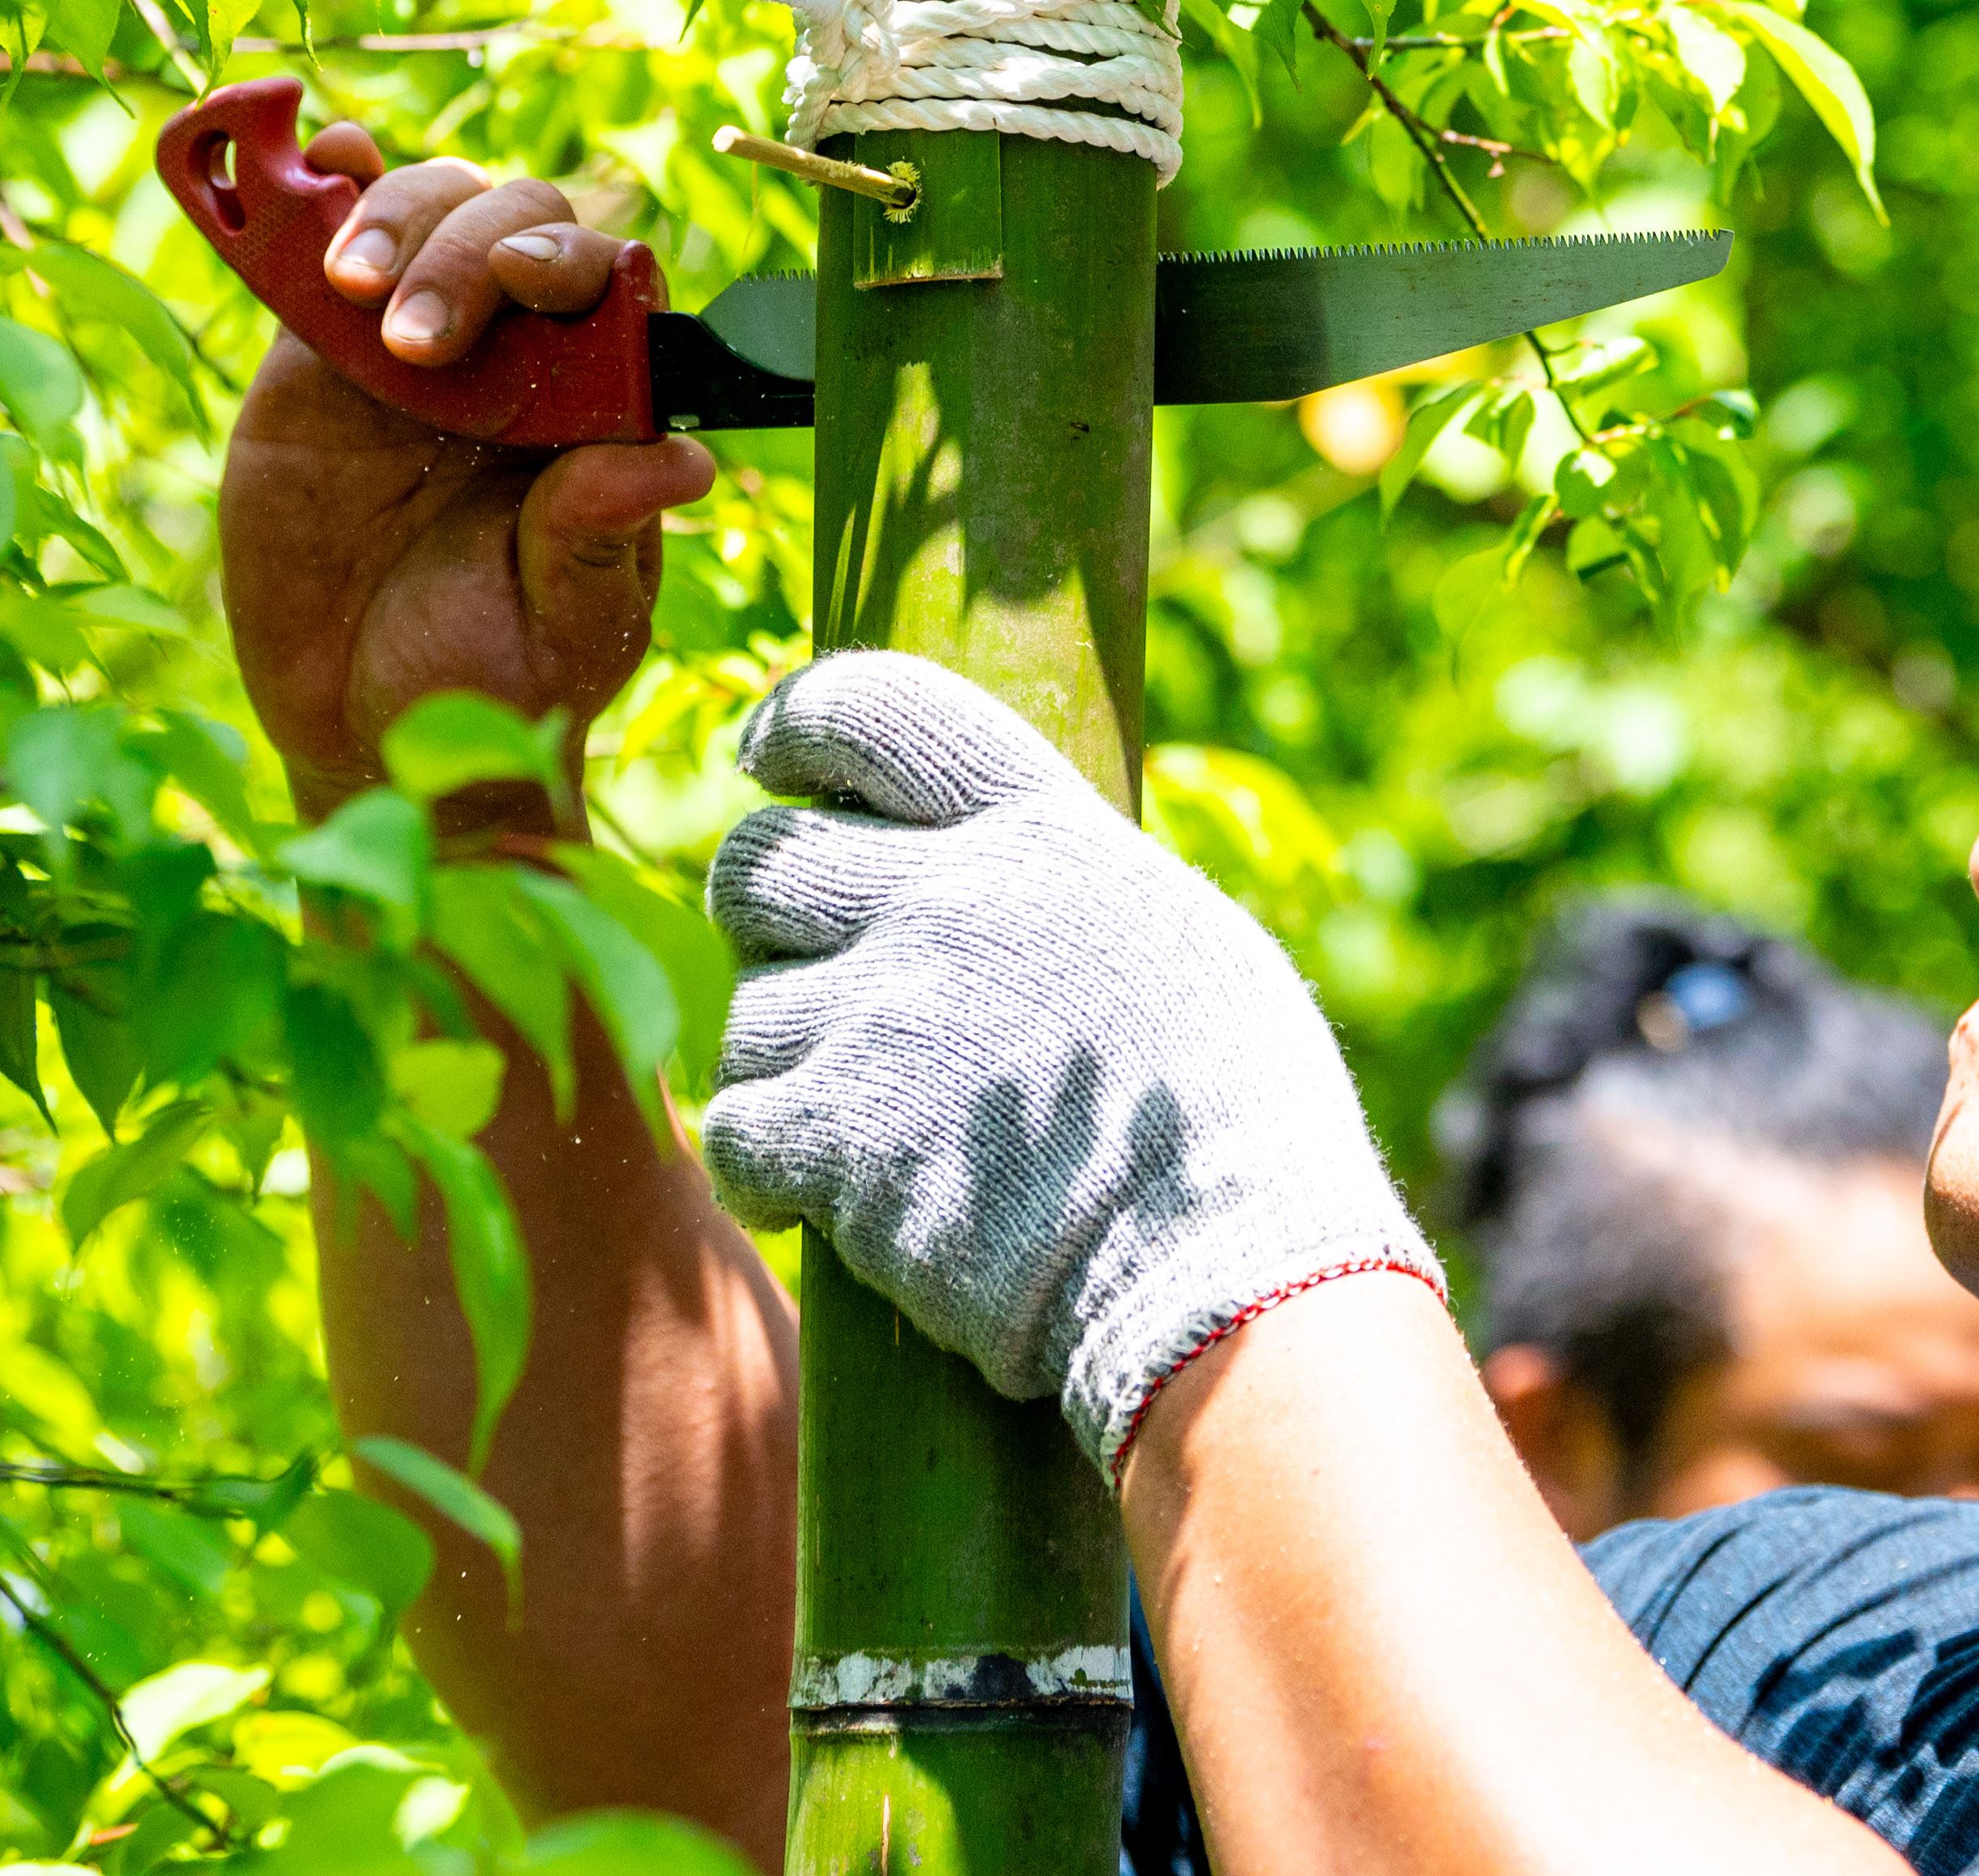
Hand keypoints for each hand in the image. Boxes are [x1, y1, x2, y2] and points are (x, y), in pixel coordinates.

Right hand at [216, 118, 715, 829]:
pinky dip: (329, 186)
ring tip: (352, 289)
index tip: (525, 280)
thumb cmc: (493, 677)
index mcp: (602, 407)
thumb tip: (681, 462)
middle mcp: (521, 355)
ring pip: (432, 212)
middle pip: (518, 227)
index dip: (573, 262)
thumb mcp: (559, 627)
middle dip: (469, 249)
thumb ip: (598, 538)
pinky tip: (322, 163)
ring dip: (398, 218)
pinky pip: (328, 247)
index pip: (611, 289)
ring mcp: (418, 343)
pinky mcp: (320, 355)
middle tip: (415, 334)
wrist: (365, 723)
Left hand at [702, 651, 1439, 1471]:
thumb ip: (1071, 891)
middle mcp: (947, 899)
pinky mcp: (836, 1140)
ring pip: (746, 1012)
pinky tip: (814, 1200)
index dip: (798, 721)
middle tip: (815, 977)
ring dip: (784, 1066)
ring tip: (860, 1122)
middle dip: (767, 917)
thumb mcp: (1186, 944)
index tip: (768, 755)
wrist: (1229, 1267)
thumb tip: (1006, 875)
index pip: (875, 711)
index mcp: (1041, 832)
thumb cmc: (1243, 1123)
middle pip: (761, 860)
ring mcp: (883, 1016)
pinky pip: (735, 1130)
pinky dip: (763, 1170)